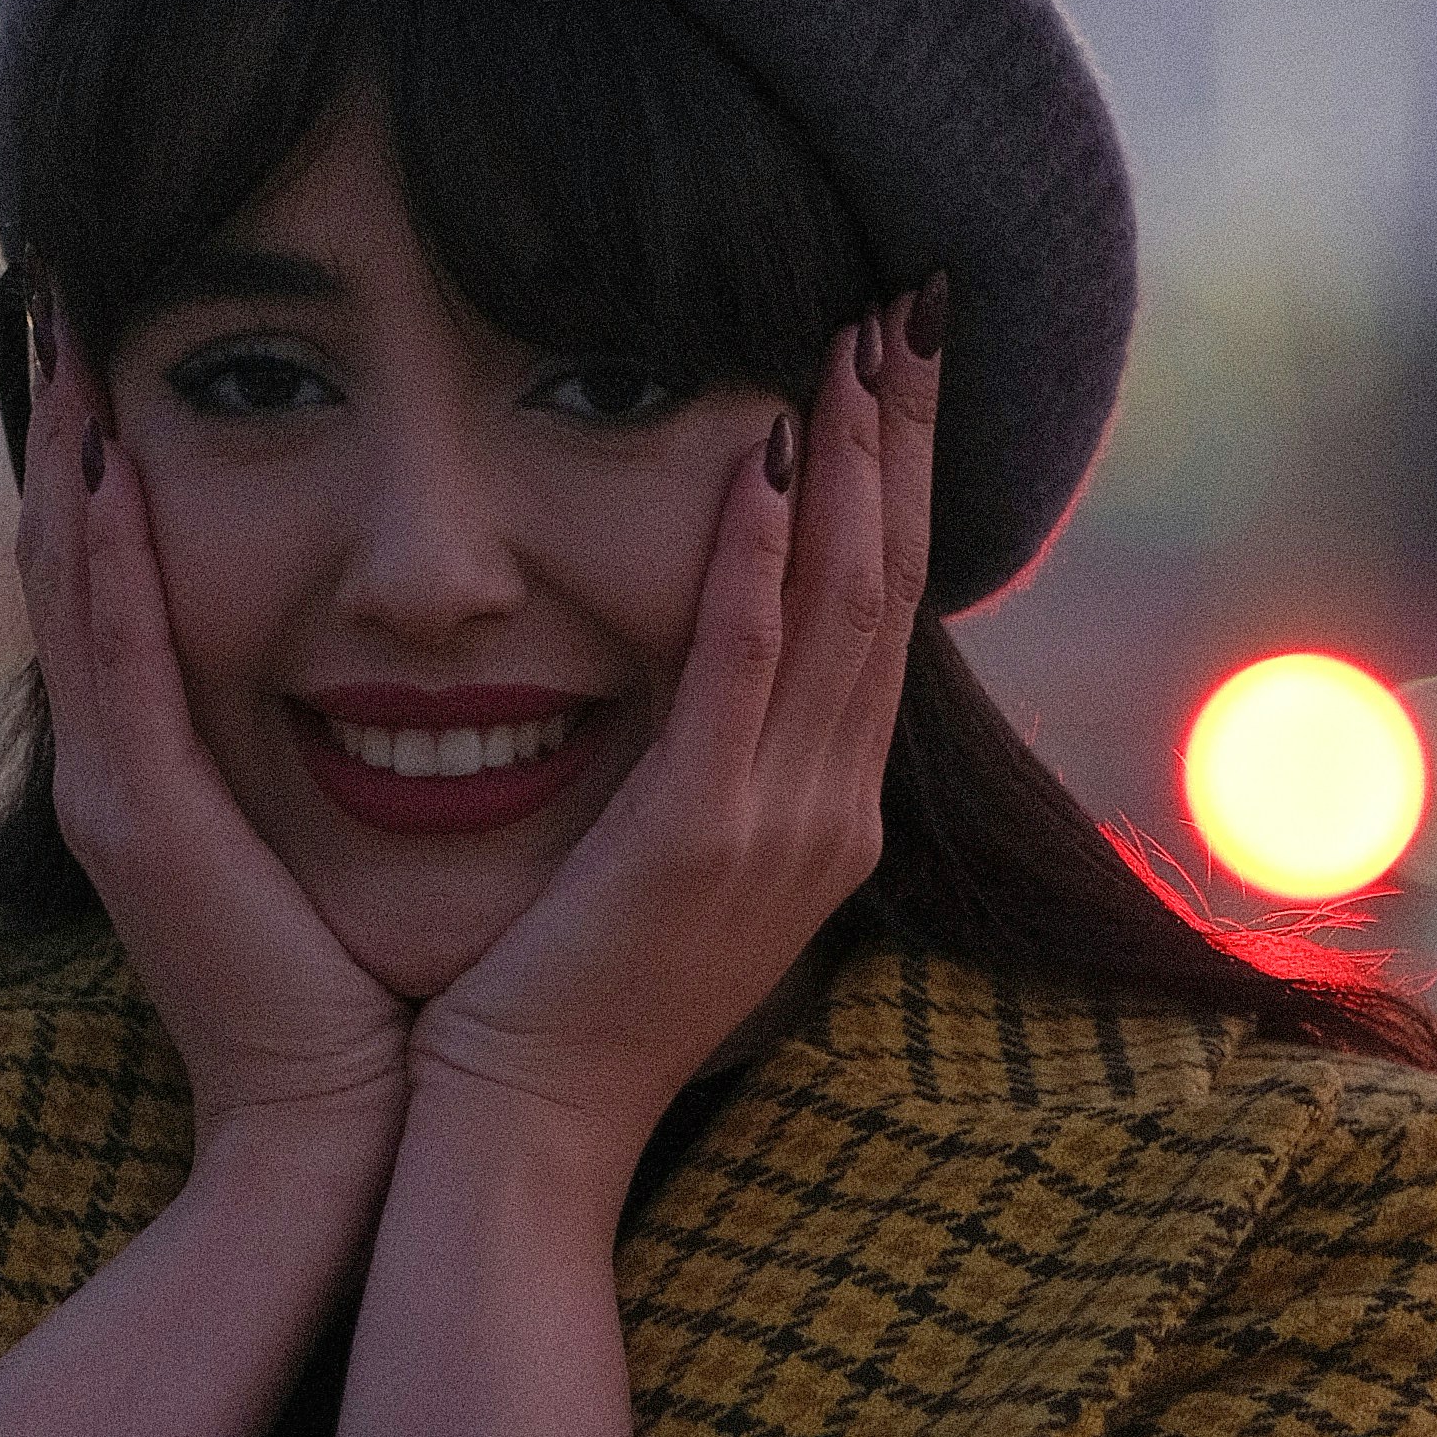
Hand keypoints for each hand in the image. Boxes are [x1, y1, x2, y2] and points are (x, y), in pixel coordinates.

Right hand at [16, 334, 413, 1182]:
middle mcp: (119, 765)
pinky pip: (116, 657)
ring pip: (69, 583)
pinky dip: (104, 554)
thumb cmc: (363, 1004)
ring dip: (62, 452)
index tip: (114, 352)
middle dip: (59, 424)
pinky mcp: (145, 819)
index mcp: (162, 768)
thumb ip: (334, 761)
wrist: (332, 1135)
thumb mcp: (332, 851)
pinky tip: (106, 460)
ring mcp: (117, 790)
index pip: (115, 582)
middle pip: (68, 556)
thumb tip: (402, 676)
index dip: (102, 465)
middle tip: (61, 298)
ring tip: (64, 337)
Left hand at [403, 289, 938, 1192]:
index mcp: (824, 814)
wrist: (529, 1136)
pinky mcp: (696, 844)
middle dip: (901, 434)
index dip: (896, 478)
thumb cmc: (566, 1005)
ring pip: (841, 607)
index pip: (881, 611)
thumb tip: (707, 674)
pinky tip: (761, 460)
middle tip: (907, 300)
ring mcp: (776, 829)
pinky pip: (742, 675)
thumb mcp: (661, 869)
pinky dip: (758, 563)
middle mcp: (829, 813)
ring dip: (851, 461)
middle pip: (889, 584)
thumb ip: (701, 769)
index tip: (895, 362)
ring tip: (855, 338)